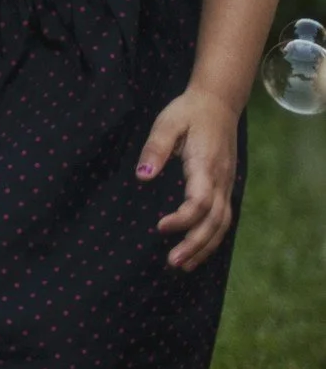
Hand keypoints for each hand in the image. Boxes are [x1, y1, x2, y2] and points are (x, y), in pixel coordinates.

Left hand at [139, 86, 239, 270]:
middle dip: (195, 245)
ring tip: (183, 265)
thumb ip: (154, 149)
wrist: (217, 103)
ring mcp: (226, 184)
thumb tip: (142, 177)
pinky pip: (223, 218)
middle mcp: (221, 179)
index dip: (183, 219)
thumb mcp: (166, 123)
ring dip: (205, 247)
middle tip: (174, 262)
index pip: (200, 201)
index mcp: (205, 165)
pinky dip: (212, 237)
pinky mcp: (225, 186)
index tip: (160, 227)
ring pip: (222, 224)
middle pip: (214, 221)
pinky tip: (198, 250)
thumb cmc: (187, 112)